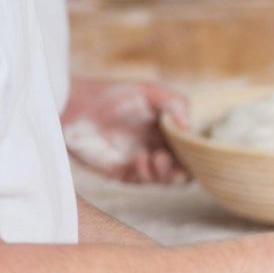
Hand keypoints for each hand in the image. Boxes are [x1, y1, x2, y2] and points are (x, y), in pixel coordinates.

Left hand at [62, 78, 189, 184]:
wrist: (74, 108)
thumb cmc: (111, 95)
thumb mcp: (149, 91)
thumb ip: (175, 104)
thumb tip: (191, 127)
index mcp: (169, 129)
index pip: (194, 147)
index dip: (199, 151)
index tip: (197, 149)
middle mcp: (159, 146)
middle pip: (186, 168)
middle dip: (185, 169)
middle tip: (176, 159)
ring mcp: (144, 161)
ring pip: (169, 179)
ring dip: (168, 173)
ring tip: (158, 158)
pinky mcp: (126, 173)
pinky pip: (145, 181)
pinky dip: (147, 173)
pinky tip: (140, 159)